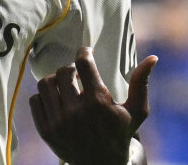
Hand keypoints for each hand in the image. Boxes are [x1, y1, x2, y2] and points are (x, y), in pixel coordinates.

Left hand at [28, 47, 156, 164]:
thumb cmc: (120, 134)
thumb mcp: (136, 111)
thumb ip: (141, 83)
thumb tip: (153, 58)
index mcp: (98, 102)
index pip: (83, 62)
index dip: (84, 52)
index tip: (86, 53)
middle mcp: (76, 111)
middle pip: (63, 71)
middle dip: (71, 69)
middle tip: (77, 74)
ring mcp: (58, 122)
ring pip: (45, 83)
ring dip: (55, 80)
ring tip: (66, 86)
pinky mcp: (45, 131)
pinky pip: (34, 101)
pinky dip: (43, 97)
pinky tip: (57, 100)